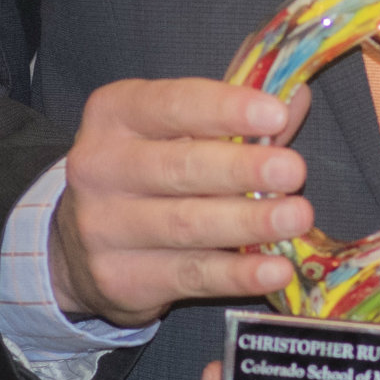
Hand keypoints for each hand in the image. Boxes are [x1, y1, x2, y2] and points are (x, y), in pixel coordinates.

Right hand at [53, 77, 315, 329]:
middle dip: (242, 169)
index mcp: (114, 114)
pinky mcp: (119, 279)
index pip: (171, 105)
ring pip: (186, 225)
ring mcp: (103, 228)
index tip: (275, 116)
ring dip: (248, 222)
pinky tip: (275, 269)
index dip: (225, 109)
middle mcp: (98, 167)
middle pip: (179, 167)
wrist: (83, 244)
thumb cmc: (150, 172)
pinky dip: (237, 274)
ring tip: (296, 217)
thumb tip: (295, 101)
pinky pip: (189, 276)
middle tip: (294, 171)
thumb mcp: (177, 131)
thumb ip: (234, 117)